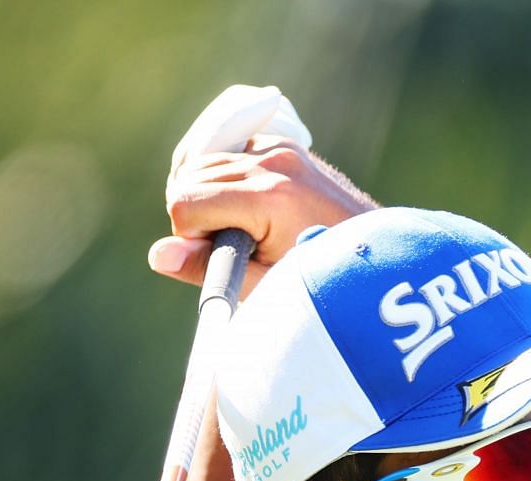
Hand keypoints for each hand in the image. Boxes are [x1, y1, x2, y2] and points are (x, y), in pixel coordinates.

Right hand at [150, 138, 375, 297]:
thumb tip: (158, 255)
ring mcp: (280, 149)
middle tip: (226, 244)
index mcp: (269, 197)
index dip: (192, 236)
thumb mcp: (263, 284)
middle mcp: (273, 162)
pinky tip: (237, 204)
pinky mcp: (283, 146)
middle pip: (190, 176)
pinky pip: (228, 151)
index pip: (186, 201)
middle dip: (195, 213)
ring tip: (232, 228)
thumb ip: (207, 268)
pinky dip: (222, 177)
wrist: (373, 254)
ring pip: (203, 160)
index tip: (220, 254)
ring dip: (205, 194)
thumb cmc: (318, 279)